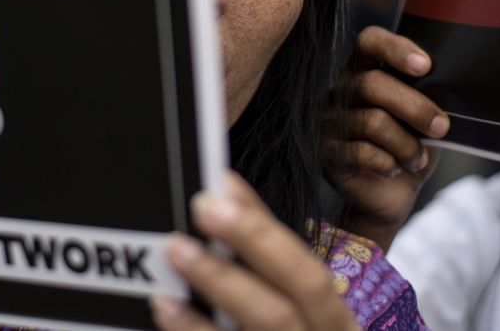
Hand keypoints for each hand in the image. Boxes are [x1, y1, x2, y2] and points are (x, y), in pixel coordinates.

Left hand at [151, 173, 357, 330]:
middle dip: (250, 246)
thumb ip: (269, 274)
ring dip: (220, 290)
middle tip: (202, 205)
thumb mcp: (300, 317)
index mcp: (334, 329)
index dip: (264, 228)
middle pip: (291, 301)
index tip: (223, 184)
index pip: (307, 273)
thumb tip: (226, 203)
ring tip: (174, 257)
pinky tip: (165, 312)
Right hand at [324, 27, 448, 249]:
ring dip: (406, 144)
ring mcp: (329, 122)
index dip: (395, 49)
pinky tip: (395, 169)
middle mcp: (340, 91)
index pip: (369, 42)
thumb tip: (453, 86)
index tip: (425, 66)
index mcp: (363, 71)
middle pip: (372, 84)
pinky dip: (388, 163)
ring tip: (418, 158)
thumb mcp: (422, 118)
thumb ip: (427, 96)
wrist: (390, 195)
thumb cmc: (409, 146)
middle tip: (442, 127)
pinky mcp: (326, 153)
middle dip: (415, 107)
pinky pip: (361, 153)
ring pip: (372, 122)